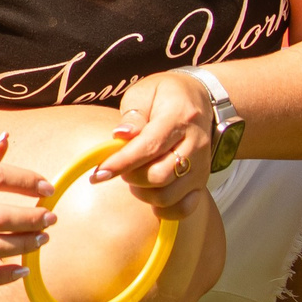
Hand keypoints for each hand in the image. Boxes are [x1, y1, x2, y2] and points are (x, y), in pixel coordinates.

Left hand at [92, 73, 217, 218]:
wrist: (201, 100)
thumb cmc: (165, 95)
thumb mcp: (144, 93)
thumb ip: (133, 116)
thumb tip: (120, 135)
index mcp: (178, 119)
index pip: (149, 147)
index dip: (121, 163)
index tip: (99, 173)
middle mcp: (194, 145)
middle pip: (159, 176)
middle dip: (131, 177)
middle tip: (121, 166)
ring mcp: (202, 167)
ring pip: (169, 196)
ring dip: (143, 193)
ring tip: (135, 176)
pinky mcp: (203, 181)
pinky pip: (184, 207)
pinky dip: (163, 208)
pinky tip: (151, 194)